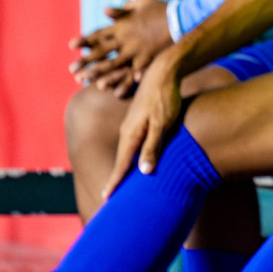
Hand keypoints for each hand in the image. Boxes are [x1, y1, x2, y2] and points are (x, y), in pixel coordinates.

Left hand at [69, 0, 171, 90]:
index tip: (71, 46)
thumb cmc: (161, 9)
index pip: (98, 33)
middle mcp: (125, 39)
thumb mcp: (142, 2)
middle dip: (86, 62)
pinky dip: (126, 83)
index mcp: (121, 25)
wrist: (181, 17)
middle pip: (102, 52)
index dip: (84, 40)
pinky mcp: (148, 58)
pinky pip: (135, 73)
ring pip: (114, 65)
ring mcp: (136, 50)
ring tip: (90, 85)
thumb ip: (123, 9)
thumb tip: (107, 11)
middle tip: (72, 71)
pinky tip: (118, 93)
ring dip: (102, 75)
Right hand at [104, 50, 183, 198]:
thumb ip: (152, 146)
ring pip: (126, 152)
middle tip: (107, 198)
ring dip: (122, 169)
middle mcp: (127, 131)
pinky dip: (129, 156)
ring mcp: (132, 124)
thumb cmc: (165, 98)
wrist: (163, 72)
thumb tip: (143, 171)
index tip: (107, 199)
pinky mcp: (138, 120)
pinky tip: (133, 161)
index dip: (115, 182)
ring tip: (118, 184)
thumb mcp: (162, 124)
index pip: (121, 164)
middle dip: (115, 179)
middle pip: (121, 160)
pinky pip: (132, 143)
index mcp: (131, 134)